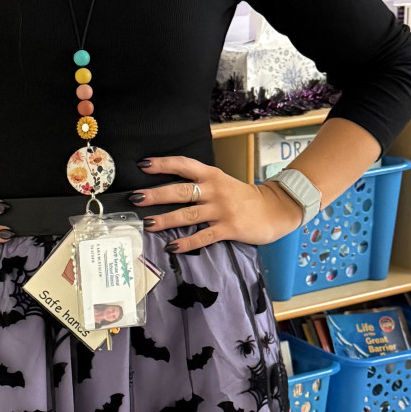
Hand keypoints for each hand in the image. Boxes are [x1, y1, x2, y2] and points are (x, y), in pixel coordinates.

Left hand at [131, 155, 302, 255]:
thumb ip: (201, 184)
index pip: (184, 165)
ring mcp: (221, 210)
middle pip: (181, 190)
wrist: (274, 209)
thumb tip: (170, 190)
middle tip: (136, 197)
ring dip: (165, 220)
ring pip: (188, 214)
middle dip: (156, 194)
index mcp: (212, 175)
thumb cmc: (244, 197)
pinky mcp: (228, 228)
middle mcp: (214, 190)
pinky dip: (186, 243)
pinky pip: (202, 236)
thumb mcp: (222, 183)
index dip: (163, 164)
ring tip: (147, 224)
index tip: (143, 164)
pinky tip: (171, 247)